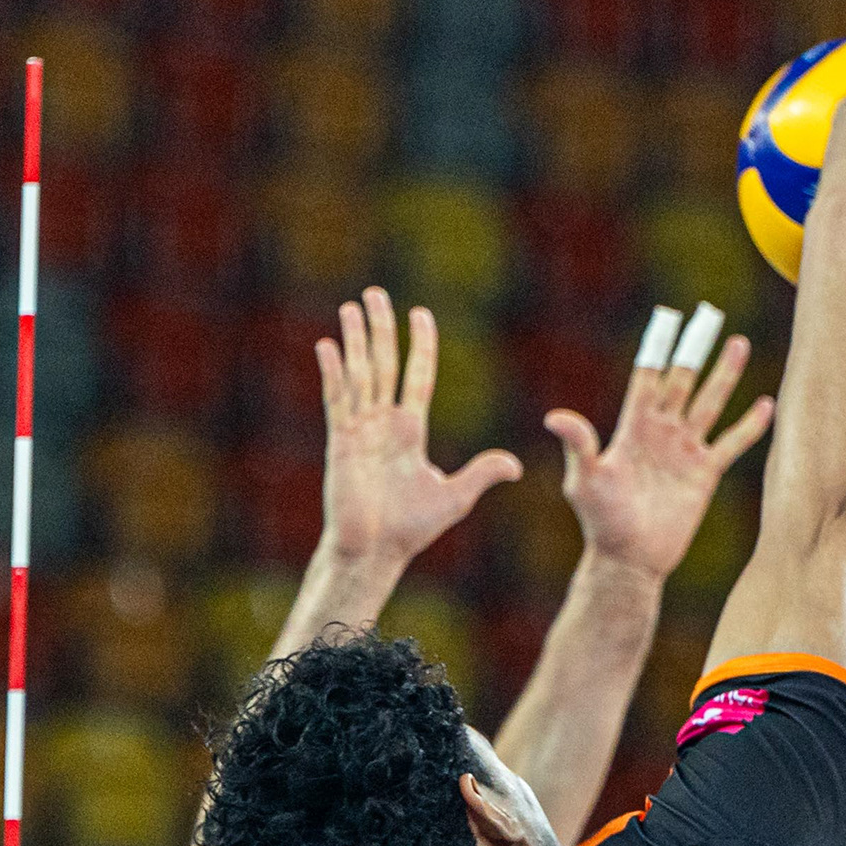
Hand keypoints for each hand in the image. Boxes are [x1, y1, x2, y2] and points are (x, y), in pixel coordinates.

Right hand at [313, 287, 522, 574]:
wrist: (375, 552)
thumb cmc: (410, 529)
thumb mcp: (454, 497)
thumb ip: (481, 474)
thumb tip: (516, 465)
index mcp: (410, 430)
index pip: (417, 377)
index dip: (421, 345)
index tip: (421, 314)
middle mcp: (383, 423)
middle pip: (384, 364)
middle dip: (381, 328)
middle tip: (375, 292)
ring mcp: (360, 430)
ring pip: (359, 373)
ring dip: (356, 339)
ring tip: (352, 305)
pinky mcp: (340, 443)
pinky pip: (336, 400)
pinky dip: (333, 372)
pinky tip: (329, 345)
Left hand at [546, 318, 773, 584]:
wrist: (630, 558)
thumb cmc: (602, 521)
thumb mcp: (585, 481)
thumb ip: (578, 445)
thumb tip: (553, 415)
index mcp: (634, 427)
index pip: (648, 377)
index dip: (658, 347)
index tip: (669, 317)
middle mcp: (662, 432)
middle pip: (683, 379)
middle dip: (696, 348)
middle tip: (710, 315)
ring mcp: (685, 450)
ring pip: (710, 402)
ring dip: (724, 374)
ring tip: (738, 343)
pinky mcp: (705, 473)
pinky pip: (732, 443)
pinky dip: (749, 426)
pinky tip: (766, 404)